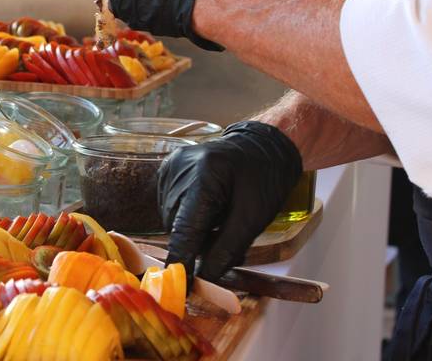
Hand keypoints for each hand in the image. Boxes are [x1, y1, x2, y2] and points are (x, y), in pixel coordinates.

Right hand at [156, 121, 302, 282]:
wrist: (261, 146)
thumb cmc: (264, 179)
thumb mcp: (254, 217)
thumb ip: (228, 248)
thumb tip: (207, 276)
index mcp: (205, 176)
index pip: (185, 229)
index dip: (182, 260)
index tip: (180, 286)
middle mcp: (180, 169)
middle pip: (177, 225)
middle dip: (196, 240)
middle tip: (223, 233)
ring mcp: (170, 167)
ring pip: (171, 217)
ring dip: (191, 227)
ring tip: (218, 212)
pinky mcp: (167, 169)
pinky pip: (170, 205)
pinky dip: (186, 214)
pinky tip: (206, 204)